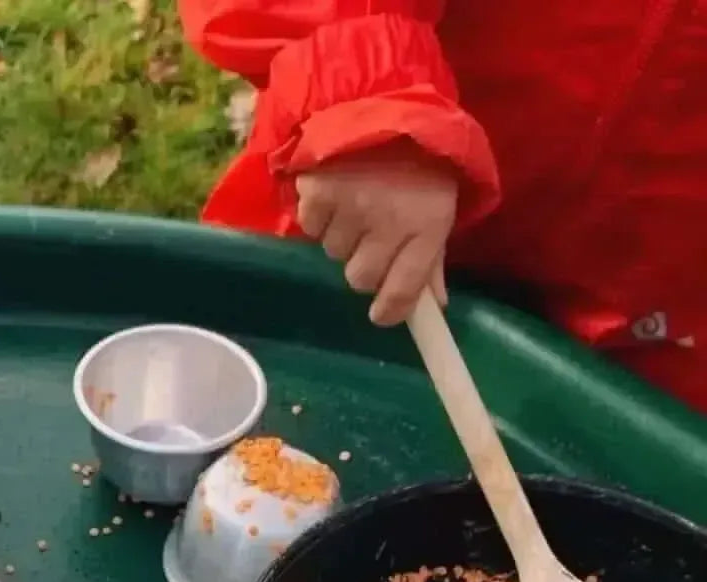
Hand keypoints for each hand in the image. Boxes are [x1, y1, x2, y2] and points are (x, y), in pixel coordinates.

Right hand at [295, 143, 457, 326]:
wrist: (383, 100)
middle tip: (370, 236)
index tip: (382, 314)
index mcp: (426, 227)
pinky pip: (311, 227)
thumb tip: (434, 305)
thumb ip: (432, 260)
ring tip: (355, 201)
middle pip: (360, 279)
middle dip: (363, 264)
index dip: (390, 310)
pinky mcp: (318, 191)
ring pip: (333, 253)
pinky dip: (319, 215)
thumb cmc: (419, 163)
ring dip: (341, 235)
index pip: (402, 292)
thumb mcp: (437, 206)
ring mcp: (350, 206)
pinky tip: (336, 191)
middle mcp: (388, 221)